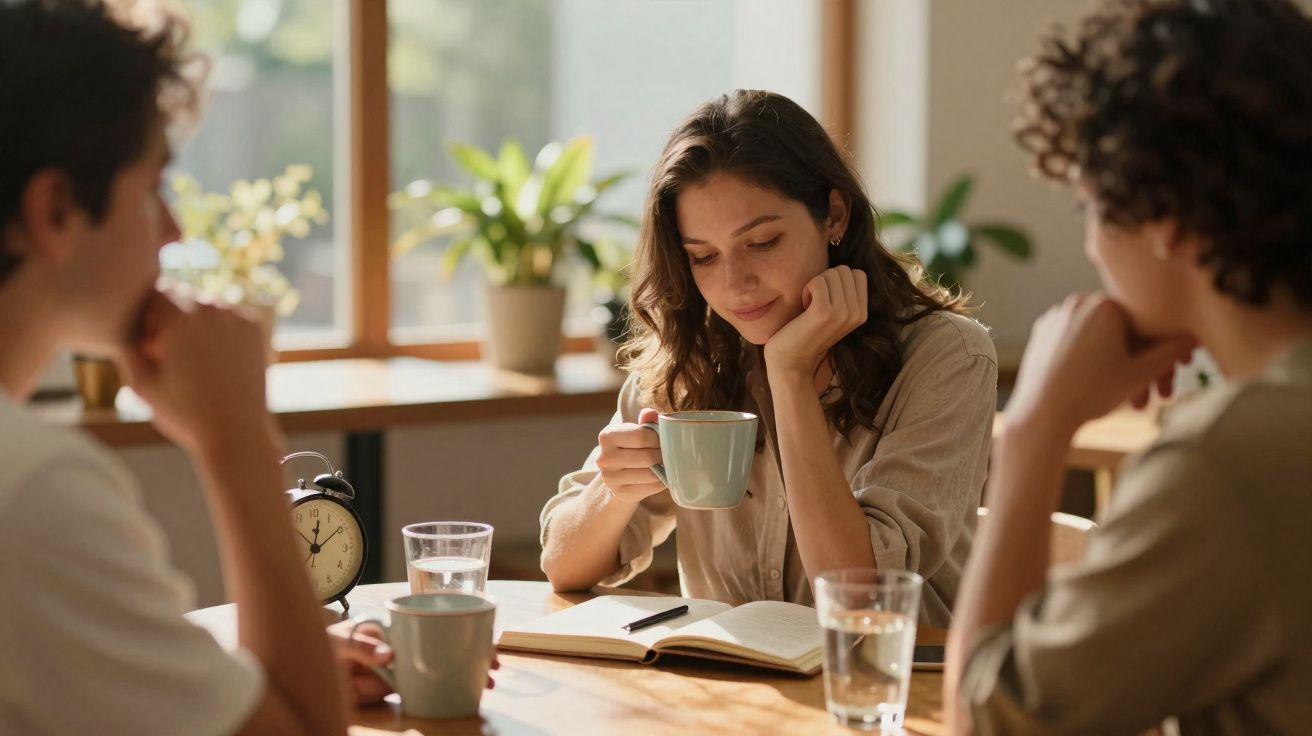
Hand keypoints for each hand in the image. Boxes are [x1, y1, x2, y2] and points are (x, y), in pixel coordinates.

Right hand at [118, 289, 280, 454]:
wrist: (236, 431)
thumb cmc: (184, 412)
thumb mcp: (141, 383)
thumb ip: (127, 347)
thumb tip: (123, 323)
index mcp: (180, 318)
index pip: (155, 291)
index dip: (148, 317)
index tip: (150, 345)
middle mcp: (211, 309)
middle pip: (180, 294)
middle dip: (170, 317)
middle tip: (170, 354)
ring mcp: (237, 316)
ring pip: (205, 304)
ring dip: (195, 322)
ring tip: (191, 359)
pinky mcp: (254, 327)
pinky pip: (227, 315)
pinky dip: (218, 329)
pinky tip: (213, 359)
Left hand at [325, 620, 500, 705]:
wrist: (309, 669)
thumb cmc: (324, 644)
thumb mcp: (340, 640)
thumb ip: (362, 647)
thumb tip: (390, 656)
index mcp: (398, 621)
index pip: (438, 617)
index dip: (464, 624)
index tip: (482, 635)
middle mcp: (408, 640)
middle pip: (449, 641)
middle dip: (476, 651)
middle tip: (495, 664)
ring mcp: (406, 663)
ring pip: (445, 665)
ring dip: (468, 672)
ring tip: (489, 683)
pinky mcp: (400, 685)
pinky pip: (428, 686)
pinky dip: (448, 689)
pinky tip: (466, 694)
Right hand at [594, 408, 666, 503]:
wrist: (617, 473)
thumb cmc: (631, 447)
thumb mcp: (636, 430)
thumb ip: (646, 421)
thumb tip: (651, 413)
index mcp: (607, 436)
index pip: (641, 436)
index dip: (658, 439)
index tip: (664, 441)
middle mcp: (604, 457)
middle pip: (647, 457)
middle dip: (663, 455)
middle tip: (670, 454)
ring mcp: (611, 478)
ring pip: (650, 474)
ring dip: (664, 469)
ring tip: (667, 464)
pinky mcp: (620, 493)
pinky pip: (650, 488)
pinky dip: (661, 482)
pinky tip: (661, 476)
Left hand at [763, 266, 867, 378]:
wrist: (791, 361)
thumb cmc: (806, 332)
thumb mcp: (834, 313)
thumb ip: (844, 294)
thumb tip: (842, 268)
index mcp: (862, 312)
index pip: (857, 273)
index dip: (837, 280)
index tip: (826, 299)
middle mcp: (857, 313)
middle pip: (844, 270)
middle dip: (826, 281)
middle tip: (816, 303)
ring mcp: (842, 313)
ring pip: (832, 273)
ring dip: (815, 285)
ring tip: (810, 307)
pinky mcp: (824, 312)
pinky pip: (817, 281)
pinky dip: (807, 289)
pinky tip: (804, 307)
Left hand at [1005, 293, 1195, 437]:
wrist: (1041, 414)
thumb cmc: (1093, 393)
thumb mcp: (1140, 374)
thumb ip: (1170, 352)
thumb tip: (1194, 337)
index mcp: (1105, 304)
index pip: (1144, 324)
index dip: (1161, 351)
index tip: (1171, 377)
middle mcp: (1078, 301)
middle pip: (1120, 332)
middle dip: (1138, 364)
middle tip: (1152, 397)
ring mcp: (1056, 315)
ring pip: (1097, 337)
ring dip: (1115, 363)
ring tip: (1125, 399)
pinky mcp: (1042, 332)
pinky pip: (1075, 341)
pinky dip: (1089, 358)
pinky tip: (1095, 383)